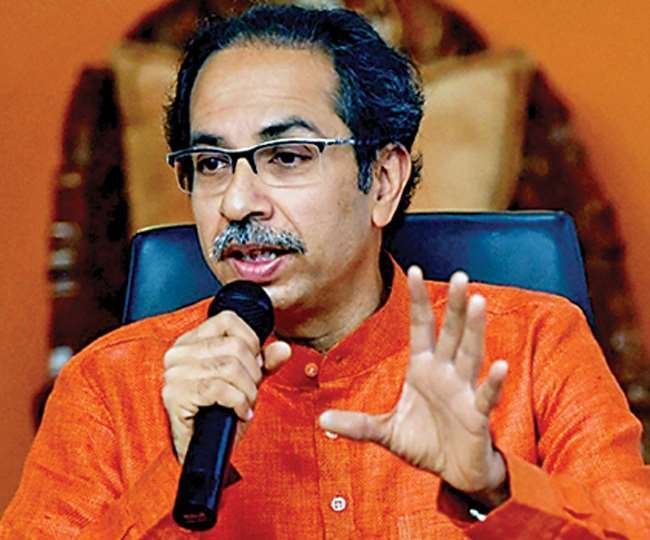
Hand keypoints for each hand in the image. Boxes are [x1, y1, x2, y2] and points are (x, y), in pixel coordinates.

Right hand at [162, 310, 290, 463]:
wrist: (200, 452)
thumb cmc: (217, 416)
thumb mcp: (244, 383)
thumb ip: (263, 363)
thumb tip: (283, 348)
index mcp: (191, 342)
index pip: (228, 320)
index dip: (251, 341)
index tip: (254, 365)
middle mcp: (178, 353)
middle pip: (234, 346)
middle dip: (253, 372)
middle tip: (250, 392)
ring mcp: (174, 373)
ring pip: (230, 367)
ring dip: (247, 390)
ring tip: (245, 404)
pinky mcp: (175, 394)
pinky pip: (220, 388)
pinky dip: (238, 402)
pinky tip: (239, 413)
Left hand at [319, 267, 508, 495]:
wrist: (454, 472)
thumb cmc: (424, 443)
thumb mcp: (385, 432)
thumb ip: (357, 424)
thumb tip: (322, 420)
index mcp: (423, 369)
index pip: (421, 327)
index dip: (417, 300)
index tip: (413, 270)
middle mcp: (445, 373)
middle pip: (450, 333)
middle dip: (453, 305)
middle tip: (459, 276)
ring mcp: (463, 392)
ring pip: (469, 354)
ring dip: (473, 329)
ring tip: (477, 302)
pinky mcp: (477, 415)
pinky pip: (485, 395)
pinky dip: (492, 382)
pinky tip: (499, 364)